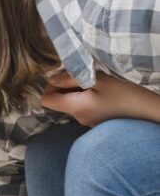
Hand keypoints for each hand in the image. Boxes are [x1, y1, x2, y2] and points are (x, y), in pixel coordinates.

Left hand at [41, 70, 159, 126]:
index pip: (47, 101)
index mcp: (76, 108)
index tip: (64, 76)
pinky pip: (83, 107)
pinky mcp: (96, 120)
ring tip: (94, 80)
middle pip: (58, 101)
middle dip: (64, 86)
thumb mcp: (99, 80)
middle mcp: (78, 117)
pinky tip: (101, 90)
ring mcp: (87, 121)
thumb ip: (72, 79)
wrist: (149, 112)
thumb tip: (52, 79)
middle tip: (81, 74)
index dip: (50, 86)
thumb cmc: (126, 94)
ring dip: (77, 90)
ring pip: (71, 103)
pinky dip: (86, 96)